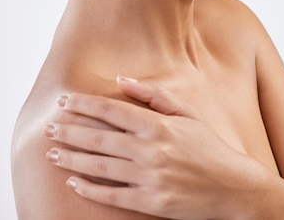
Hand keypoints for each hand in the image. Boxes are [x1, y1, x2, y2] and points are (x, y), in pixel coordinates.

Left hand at [43, 76, 272, 219]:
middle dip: (70, 131)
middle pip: (100, 138)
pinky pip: (112, 196)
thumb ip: (154, 96)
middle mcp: (152, 150)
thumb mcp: (187, 113)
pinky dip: (90, 190)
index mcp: (160, 125)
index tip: (64, 100)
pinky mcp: (152, 203)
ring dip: (72, 159)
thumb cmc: (210, 147)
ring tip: (52, 153)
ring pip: (100, 167)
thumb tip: (121, 80)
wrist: (234, 187)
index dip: (85, 105)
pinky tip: (73, 183)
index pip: (113, 110)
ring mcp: (151, 178)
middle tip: (48, 126)